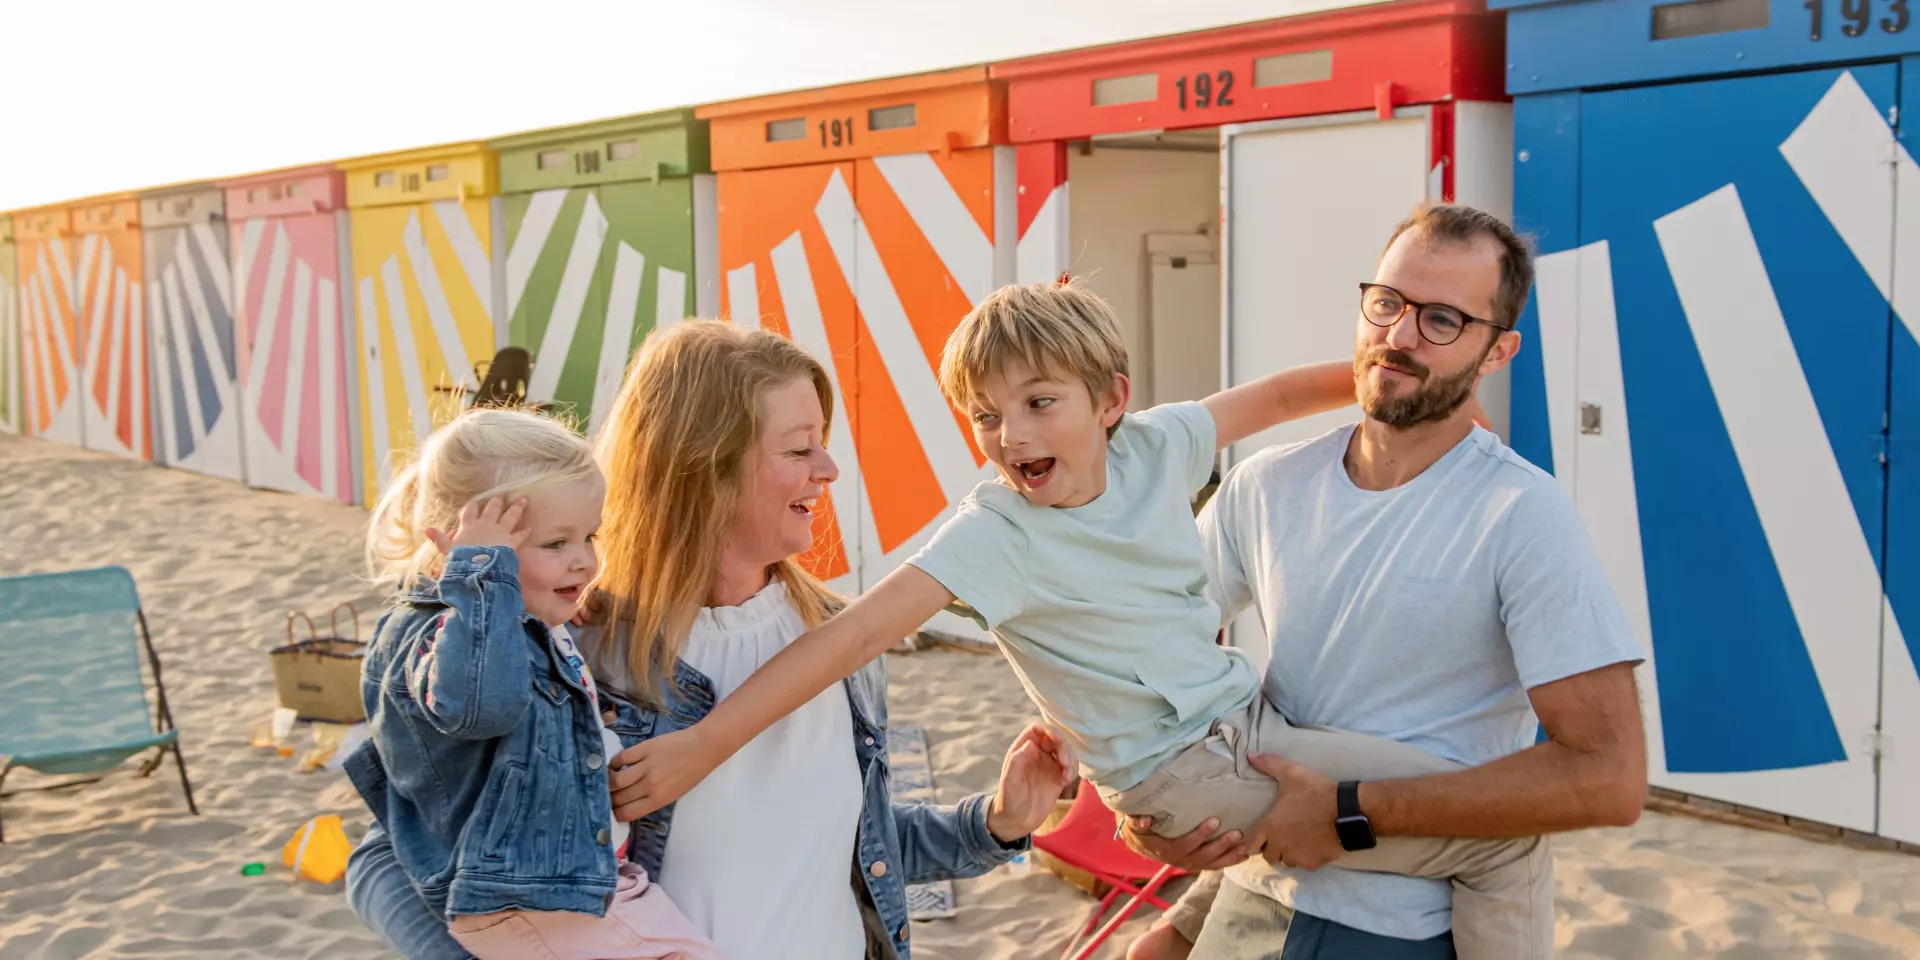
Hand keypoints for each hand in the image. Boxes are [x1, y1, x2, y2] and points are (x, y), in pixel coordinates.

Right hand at [425, 496, 529, 554]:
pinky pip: (519, 535)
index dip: (473, 506)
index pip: (470, 512)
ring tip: (523, 499)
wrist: (478, 568)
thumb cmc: (462, 559)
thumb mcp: (447, 549)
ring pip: (510, 516)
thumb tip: (427, 529)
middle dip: (497, 501)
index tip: (476, 501)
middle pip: (492, 509)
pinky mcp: (511, 541)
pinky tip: (530, 528)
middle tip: (502, 493)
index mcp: (469, 526)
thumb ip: (439, 539)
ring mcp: (500, 531)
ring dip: (517, 507)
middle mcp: (486, 525)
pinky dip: (524, 532)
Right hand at [607, 726, 721, 822]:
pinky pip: (620, 758)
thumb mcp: (673, 794)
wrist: (703, 748)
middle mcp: (650, 786)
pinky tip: (615, 765)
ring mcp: (646, 767)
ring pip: (615, 780)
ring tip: (608, 780)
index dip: (614, 813)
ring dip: (607, 782)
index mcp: (658, 800)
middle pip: (618, 798)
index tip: (610, 810)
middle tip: (605, 795)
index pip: (626, 814)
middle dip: (608, 799)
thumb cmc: (691, 773)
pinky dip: (613, 763)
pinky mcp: (644, 749)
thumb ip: (651, 800)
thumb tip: (629, 804)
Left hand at [986, 724, 1075, 842]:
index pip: (1037, 730)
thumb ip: (1017, 762)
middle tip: (1065, 763)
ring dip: (1071, 759)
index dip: (1048, 730)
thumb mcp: (1009, 782)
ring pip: (1066, 751)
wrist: (1016, 821)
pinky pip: (1071, 766)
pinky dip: (1073, 770)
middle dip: (1064, 746)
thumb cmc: (1008, 800)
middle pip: (1055, 738)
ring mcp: (1048, 765)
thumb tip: (1031, 744)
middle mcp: (1037, 754)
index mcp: (1022, 750)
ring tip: (1067, 775)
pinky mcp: (1058, 777)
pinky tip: (1067, 780)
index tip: (1056, 739)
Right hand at [1120, 814, 1249, 872]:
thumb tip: (1145, 819)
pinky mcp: (1196, 863)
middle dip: (1221, 846)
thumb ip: (1135, 821)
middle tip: (1237, 833)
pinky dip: (1229, 861)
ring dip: (1229, 856)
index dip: (1200, 835)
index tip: (1215, 820)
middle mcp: (1178, 860)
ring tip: (1245, 848)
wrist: (1138, 842)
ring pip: (1211, 864)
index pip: (1185, 844)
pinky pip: (1214, 865)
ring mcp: (1188, 863)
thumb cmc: (1137, 827)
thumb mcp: (1130, 821)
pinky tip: (1243, 855)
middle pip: (1202, 856)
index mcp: (1164, 849)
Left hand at [1245, 753, 1342, 869]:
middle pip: (1268, 855)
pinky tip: (1315, 845)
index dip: (1251, 841)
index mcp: (1270, 826)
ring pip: (1287, 861)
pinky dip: (1308, 857)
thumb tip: (1250, 756)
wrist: (1347, 811)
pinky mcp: (1314, 863)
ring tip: (1298, 840)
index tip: (1258, 837)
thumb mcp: (1292, 773)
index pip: (1250, 844)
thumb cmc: (1316, 792)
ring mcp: (1298, 856)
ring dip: (1289, 853)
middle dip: (1272, 847)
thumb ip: (1270, 764)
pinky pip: (1306, 864)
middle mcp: (1280, 845)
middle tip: (1282, 835)